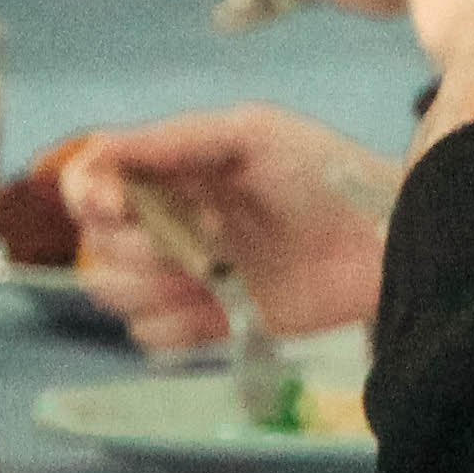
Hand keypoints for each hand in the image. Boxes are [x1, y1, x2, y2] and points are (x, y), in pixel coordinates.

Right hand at [59, 109, 400, 356]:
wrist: (384, 240)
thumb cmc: (325, 173)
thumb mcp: (253, 135)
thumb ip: (175, 139)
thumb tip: (99, 145)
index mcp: (173, 172)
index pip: (91, 183)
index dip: (89, 196)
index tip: (117, 206)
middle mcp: (169, 222)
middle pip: (98, 244)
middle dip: (136, 245)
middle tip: (205, 237)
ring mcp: (186, 275)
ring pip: (114, 293)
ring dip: (148, 287)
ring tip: (209, 275)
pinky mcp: (210, 322)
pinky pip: (151, 337)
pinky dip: (172, 327)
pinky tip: (216, 308)